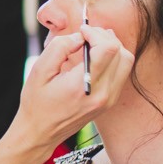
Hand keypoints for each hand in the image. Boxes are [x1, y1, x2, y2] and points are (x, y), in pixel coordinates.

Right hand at [14, 25, 132, 149]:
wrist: (40, 132)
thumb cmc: (36, 102)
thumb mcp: (39, 70)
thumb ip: (60, 48)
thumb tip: (80, 37)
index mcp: (84, 86)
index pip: (108, 49)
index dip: (96, 33)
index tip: (81, 30)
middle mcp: (102, 94)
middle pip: (121, 52)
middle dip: (104, 37)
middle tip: (86, 35)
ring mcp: (109, 99)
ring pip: (126, 61)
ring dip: (112, 47)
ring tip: (92, 44)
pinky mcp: (110, 101)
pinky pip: (121, 72)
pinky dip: (112, 59)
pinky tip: (95, 57)